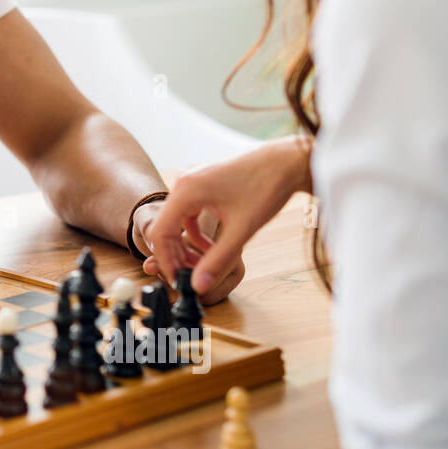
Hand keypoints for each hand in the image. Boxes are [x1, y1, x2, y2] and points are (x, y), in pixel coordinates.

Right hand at [143, 138, 311, 301]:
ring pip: (177, 222)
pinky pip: (189, 214)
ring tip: (203, 265)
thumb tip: (198, 286)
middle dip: (176, 255)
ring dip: (186, 246)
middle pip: (165, 228)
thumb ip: (218, 260)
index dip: (166, 261)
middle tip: (191, 278)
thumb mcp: (242, 230)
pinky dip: (195, 233)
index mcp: (186, 191)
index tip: (178, 281)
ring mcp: (192, 182)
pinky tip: (211, 247)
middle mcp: (184, 184)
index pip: (160, 233)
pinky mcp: (203, 185)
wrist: (287, 162)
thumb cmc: (267, 187)